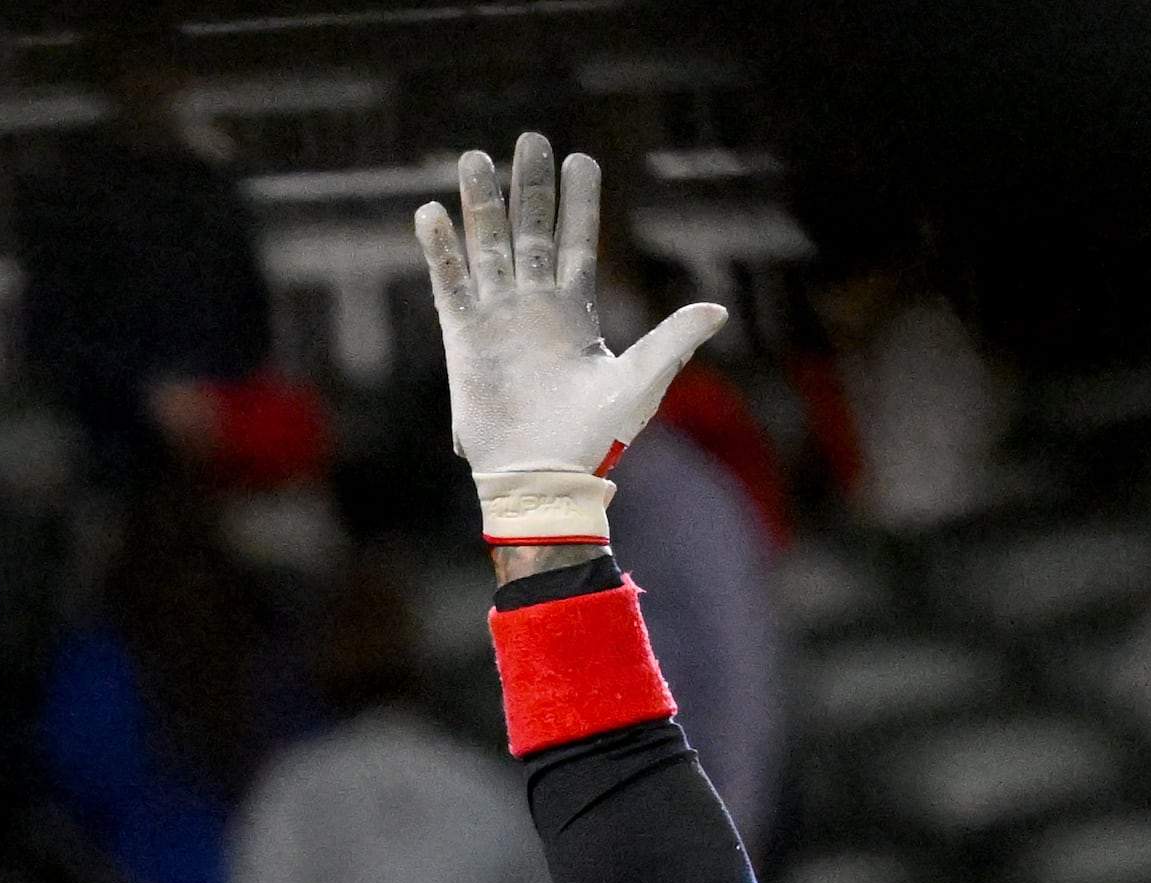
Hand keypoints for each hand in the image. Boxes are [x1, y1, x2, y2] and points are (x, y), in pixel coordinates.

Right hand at [413, 135, 725, 543]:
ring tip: (473, 157)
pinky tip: (432, 211)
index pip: (576, 242)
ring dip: (480, 203)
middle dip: (529, 186)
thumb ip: (674, 339)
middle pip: (529, 231)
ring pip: (486, 246)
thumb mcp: (642, 382)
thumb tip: (718, 310)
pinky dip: (440, 249)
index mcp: (575, 312)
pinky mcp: (463, 337)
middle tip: (531, 138)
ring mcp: (497, 318)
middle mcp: (534, 306)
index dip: (579, 203)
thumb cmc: (595, 437)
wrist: (544, 475)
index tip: (582, 159)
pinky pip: (449, 283)